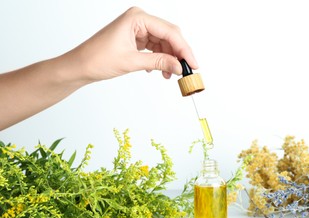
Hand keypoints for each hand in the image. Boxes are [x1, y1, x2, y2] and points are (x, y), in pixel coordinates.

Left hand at [67, 6, 198, 80]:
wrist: (80, 66)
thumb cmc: (97, 59)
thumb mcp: (132, 62)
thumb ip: (159, 62)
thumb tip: (179, 67)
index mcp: (137, 18)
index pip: (169, 31)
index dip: (184, 49)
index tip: (193, 63)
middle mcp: (139, 19)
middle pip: (168, 35)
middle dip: (178, 54)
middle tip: (185, 70)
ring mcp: (137, 28)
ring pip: (163, 42)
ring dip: (169, 58)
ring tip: (170, 74)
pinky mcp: (136, 37)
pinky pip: (155, 47)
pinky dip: (160, 58)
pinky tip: (159, 70)